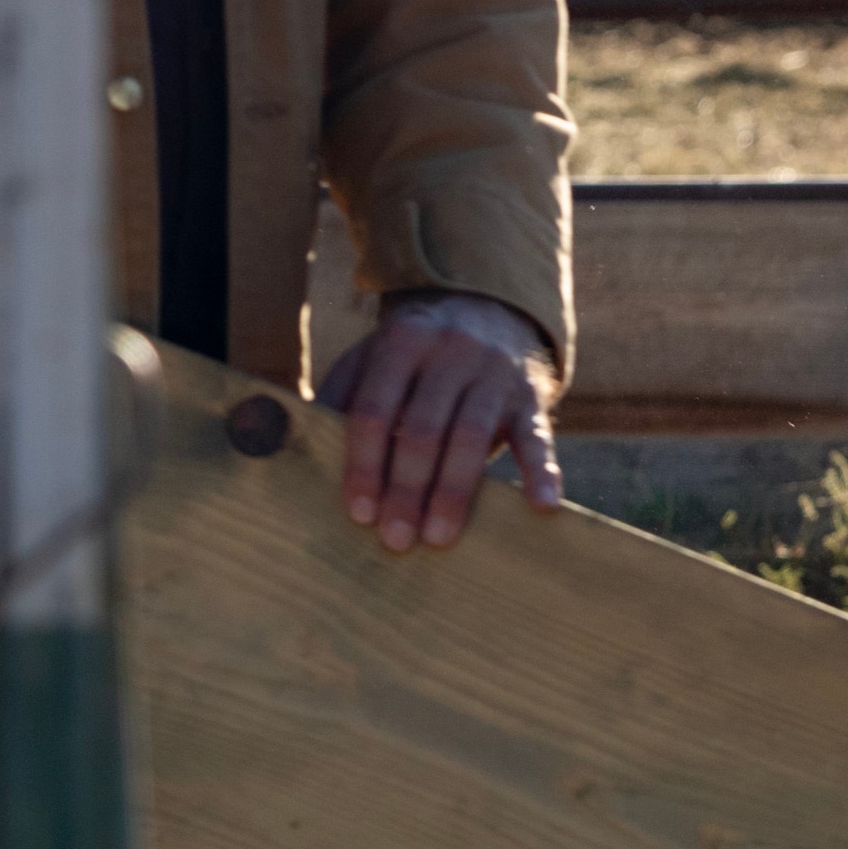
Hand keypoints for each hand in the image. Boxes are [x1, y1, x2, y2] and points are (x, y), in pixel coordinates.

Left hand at [314, 290, 564, 556]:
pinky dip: (543, 471)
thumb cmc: (415, 352)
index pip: (374, 409)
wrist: (489, 308)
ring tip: (439, 537)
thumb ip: (343, 396)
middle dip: (407, 488)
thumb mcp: (373, 358)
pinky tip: (542, 505)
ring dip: (454, 492)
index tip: (359, 512)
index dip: (364, 463)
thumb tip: (304, 448)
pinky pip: (539, 436)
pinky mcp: (532, 395)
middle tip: (396, 540)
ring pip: (472, 437)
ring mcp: (495, 372)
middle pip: (422, 429)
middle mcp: (451, 351)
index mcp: (402, 342)